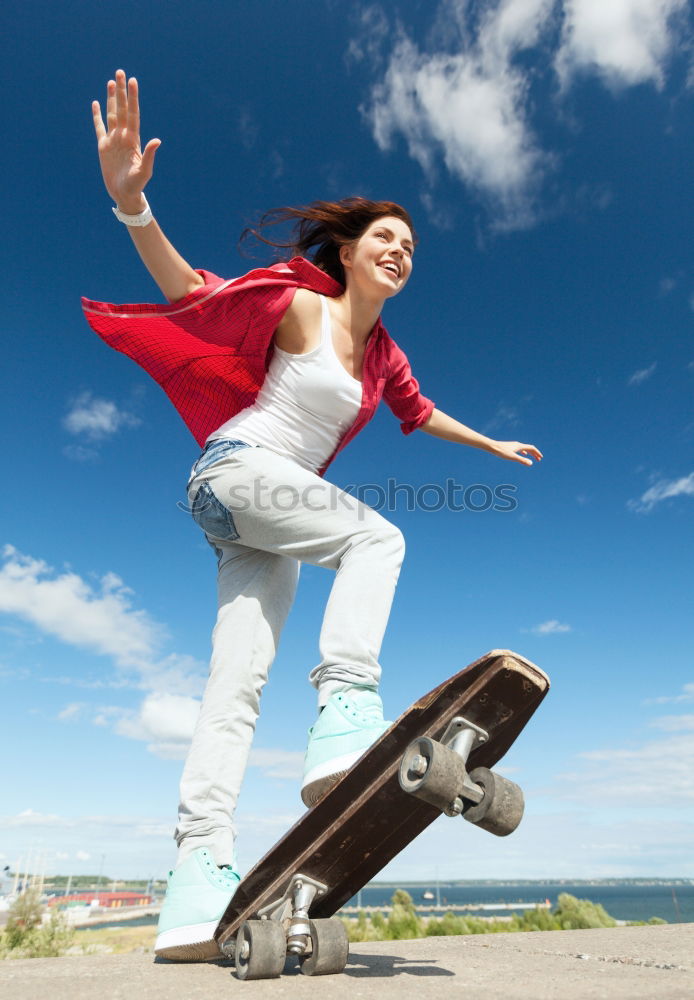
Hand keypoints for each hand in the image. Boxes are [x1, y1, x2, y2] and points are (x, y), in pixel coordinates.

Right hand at [92, 69, 160, 212]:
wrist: (124, 195)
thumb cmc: (136, 186)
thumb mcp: (144, 171)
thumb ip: (149, 155)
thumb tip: (157, 140)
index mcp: (133, 140)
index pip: (133, 113)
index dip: (133, 97)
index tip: (133, 81)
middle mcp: (123, 136)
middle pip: (122, 108)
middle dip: (121, 91)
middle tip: (120, 72)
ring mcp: (113, 140)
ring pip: (112, 114)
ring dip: (111, 98)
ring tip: (111, 82)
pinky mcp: (103, 146)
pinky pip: (99, 127)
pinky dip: (97, 115)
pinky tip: (96, 103)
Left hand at [492, 441, 542, 465]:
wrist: (492, 446)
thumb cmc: (501, 452)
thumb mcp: (512, 457)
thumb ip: (522, 460)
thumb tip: (531, 463)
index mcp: (519, 446)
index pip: (532, 448)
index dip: (537, 453)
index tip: (540, 458)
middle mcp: (518, 444)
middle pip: (529, 448)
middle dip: (535, 454)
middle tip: (539, 459)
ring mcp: (514, 445)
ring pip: (524, 448)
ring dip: (530, 453)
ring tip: (532, 458)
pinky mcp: (510, 447)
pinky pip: (519, 449)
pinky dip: (524, 452)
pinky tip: (522, 454)